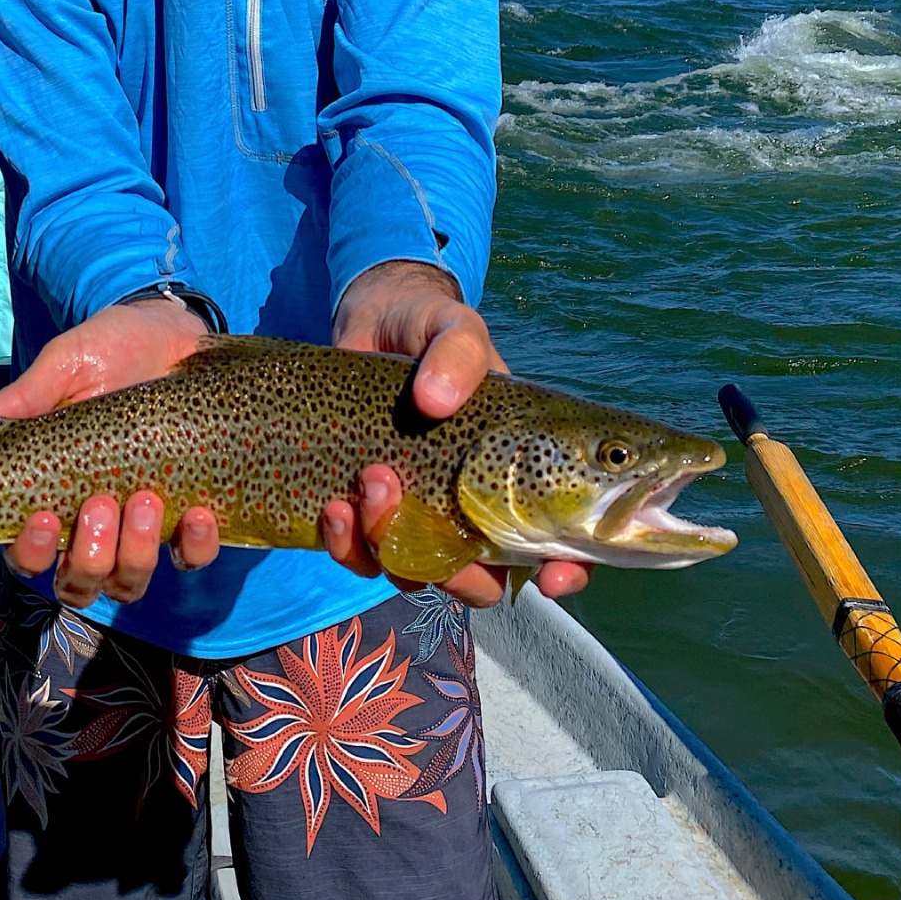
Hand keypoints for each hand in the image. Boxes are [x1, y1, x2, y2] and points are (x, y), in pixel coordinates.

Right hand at [0, 298, 221, 606]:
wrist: (171, 331)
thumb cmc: (108, 351)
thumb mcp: (64, 368)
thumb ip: (20, 400)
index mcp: (52, 494)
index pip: (29, 555)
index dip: (32, 553)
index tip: (43, 518)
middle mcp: (94, 523)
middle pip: (79, 582)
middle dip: (88, 556)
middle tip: (100, 503)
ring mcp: (143, 524)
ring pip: (128, 580)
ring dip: (134, 553)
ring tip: (145, 500)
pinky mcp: (190, 513)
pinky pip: (192, 556)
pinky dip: (195, 547)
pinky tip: (198, 515)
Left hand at [322, 260, 589, 607]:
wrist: (369, 320)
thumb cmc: (430, 326)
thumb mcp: (454, 328)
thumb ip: (458, 354)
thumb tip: (437, 400)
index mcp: (514, 472)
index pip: (557, 543)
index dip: (564, 571)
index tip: (553, 577)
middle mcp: (468, 505)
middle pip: (478, 579)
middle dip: (455, 572)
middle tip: (420, 509)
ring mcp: (415, 510)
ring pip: (414, 571)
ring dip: (390, 543)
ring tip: (371, 480)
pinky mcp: (364, 508)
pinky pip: (359, 554)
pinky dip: (348, 543)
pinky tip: (336, 506)